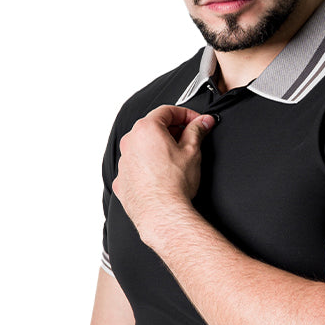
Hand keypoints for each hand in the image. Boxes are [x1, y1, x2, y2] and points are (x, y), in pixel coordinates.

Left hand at [112, 105, 214, 247]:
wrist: (162, 213)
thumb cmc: (174, 184)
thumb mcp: (192, 151)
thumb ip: (197, 130)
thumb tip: (202, 122)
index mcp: (146, 129)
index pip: (168, 111)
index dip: (186, 114)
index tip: (196, 122)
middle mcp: (130, 142)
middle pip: (153, 127)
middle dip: (173, 131)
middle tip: (190, 139)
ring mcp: (124, 162)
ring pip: (143, 147)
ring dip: (159, 149)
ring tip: (177, 161)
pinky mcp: (122, 180)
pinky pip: (136, 167)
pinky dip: (148, 167)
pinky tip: (162, 175)